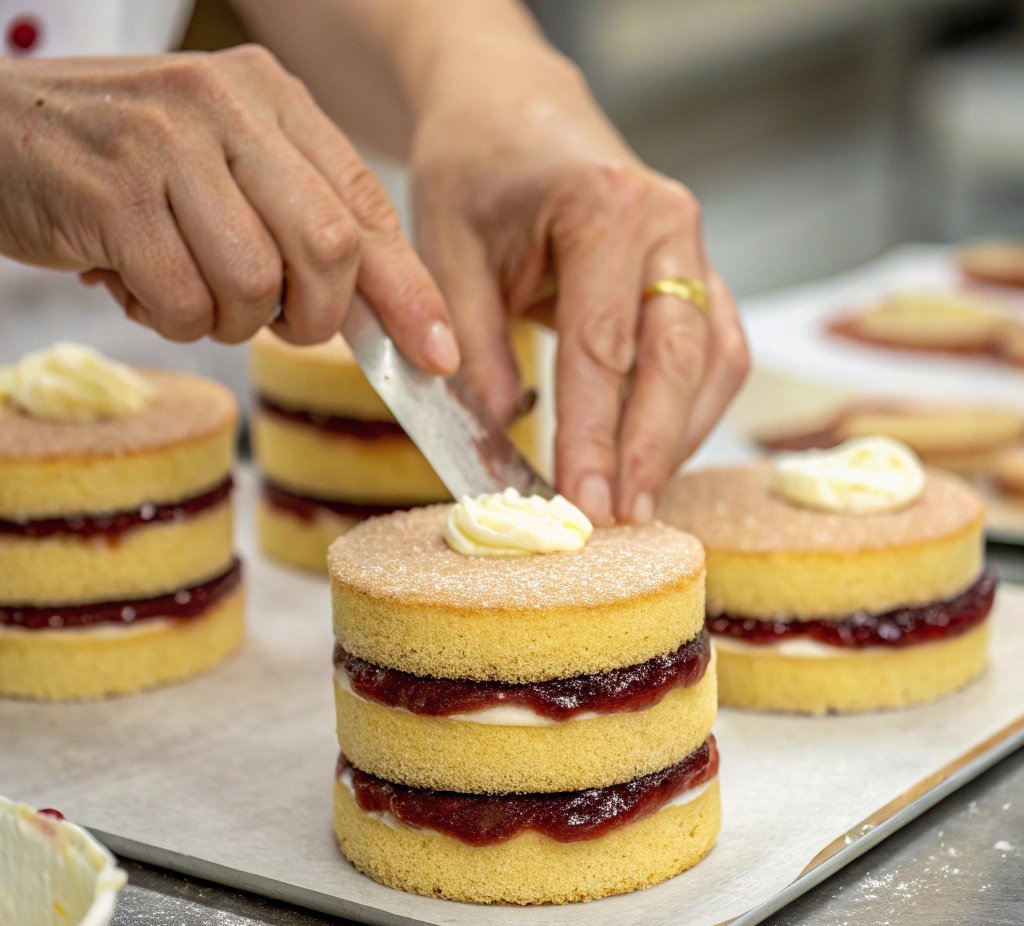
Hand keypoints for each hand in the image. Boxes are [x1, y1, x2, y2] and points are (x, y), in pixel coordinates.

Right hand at [0, 47, 457, 370]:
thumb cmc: (126, 168)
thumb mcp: (228, 172)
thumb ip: (302, 226)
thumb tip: (383, 317)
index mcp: (272, 99)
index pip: (368, 209)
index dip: (409, 292)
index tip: (436, 355)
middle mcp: (227, 106)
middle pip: (329, 250)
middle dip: (313, 316)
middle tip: (273, 318)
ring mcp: (167, 143)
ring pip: (254, 286)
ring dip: (225, 318)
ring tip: (180, 284)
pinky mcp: (113, 192)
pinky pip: (183, 303)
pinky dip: (168, 318)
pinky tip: (133, 280)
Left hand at [410, 54, 747, 522]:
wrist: (515, 112)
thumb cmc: (478, 169)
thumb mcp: (449, 247)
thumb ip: (475, 340)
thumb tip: (503, 432)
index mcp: (605, 207)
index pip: (605, 346)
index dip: (594, 434)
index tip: (580, 501)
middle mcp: (669, 227)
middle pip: (677, 359)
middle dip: (649, 450)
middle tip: (620, 520)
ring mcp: (692, 251)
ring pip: (713, 362)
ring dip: (680, 438)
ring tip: (638, 502)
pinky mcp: (693, 278)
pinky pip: (713, 353)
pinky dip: (689, 411)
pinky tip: (653, 455)